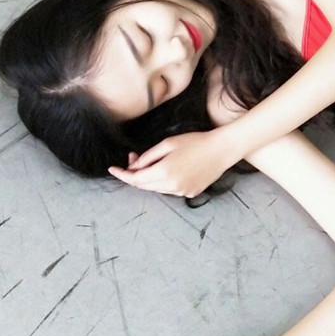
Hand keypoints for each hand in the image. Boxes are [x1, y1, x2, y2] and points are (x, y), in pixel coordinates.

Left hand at [107, 129, 239, 196]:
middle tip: (133, 159)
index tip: (112, 169)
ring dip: (149, 178)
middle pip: (144, 186)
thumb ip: (148, 156)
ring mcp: (182, 192)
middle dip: (134, 175)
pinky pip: (169, 190)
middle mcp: (172, 186)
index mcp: (164, 172)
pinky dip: (163, 182)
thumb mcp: (168, 144)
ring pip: (156, 189)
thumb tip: (134, 166)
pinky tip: (170, 168)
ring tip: (152, 162)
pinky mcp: (190, 193)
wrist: (222, 150)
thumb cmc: (196, 141)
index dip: (122, 174)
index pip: (135, 178)